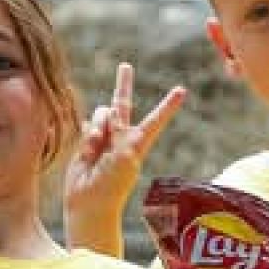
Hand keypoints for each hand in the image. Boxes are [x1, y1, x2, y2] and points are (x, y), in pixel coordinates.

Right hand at [63, 62, 185, 229]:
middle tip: (125, 66)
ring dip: (98, 125)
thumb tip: (107, 111)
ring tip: (96, 147)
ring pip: (100, 114)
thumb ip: (119, 129)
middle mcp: (122, 137)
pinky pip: (86, 126)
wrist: (90, 201)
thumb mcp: (126, 155)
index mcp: (139, 143)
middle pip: (122, 105)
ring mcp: (103, 139)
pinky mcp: (86, 143)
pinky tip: (87, 152)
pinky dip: (87, 134)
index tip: (182, 90)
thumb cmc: (113, 183)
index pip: (156, 119)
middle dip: (123, 85)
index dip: (168, 105)